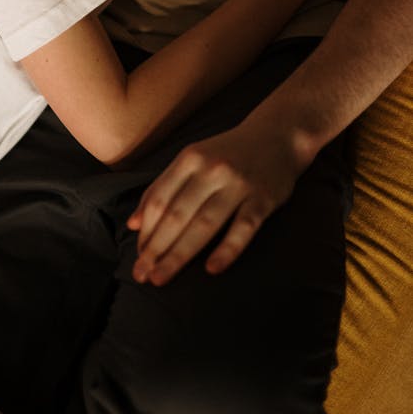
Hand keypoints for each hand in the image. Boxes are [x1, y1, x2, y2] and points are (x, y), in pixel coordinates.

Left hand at [127, 121, 306, 283]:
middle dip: (155, 248)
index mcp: (190, 158)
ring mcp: (238, 184)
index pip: (160, 199)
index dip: (146, 230)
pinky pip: (243, 228)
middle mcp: (211, 169)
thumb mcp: (193, 158)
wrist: (278, 135)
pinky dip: (227, 249)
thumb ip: (163, 186)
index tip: (137, 256)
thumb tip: (133, 223)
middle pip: (177, 215)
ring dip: (179, 254)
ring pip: (204, 224)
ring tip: (161, 278)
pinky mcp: (263, 198)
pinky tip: (211, 269)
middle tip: (141, 275)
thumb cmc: (227, 152)